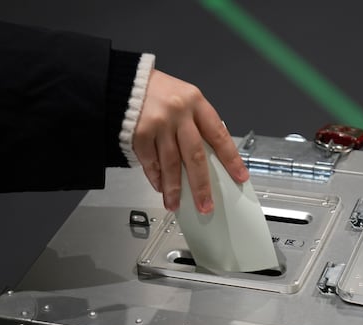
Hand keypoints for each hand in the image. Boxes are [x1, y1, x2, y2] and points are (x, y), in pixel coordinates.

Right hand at [132, 69, 248, 213]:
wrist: (123, 82)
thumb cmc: (157, 93)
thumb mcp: (184, 100)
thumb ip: (196, 124)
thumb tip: (206, 160)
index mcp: (196, 103)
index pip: (219, 135)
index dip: (231, 159)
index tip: (239, 176)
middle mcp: (179, 112)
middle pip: (195, 156)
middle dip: (201, 185)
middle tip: (206, 205)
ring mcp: (159, 123)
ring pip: (171, 164)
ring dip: (174, 188)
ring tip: (176, 204)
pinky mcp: (139, 132)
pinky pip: (150, 162)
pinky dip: (155, 177)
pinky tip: (160, 188)